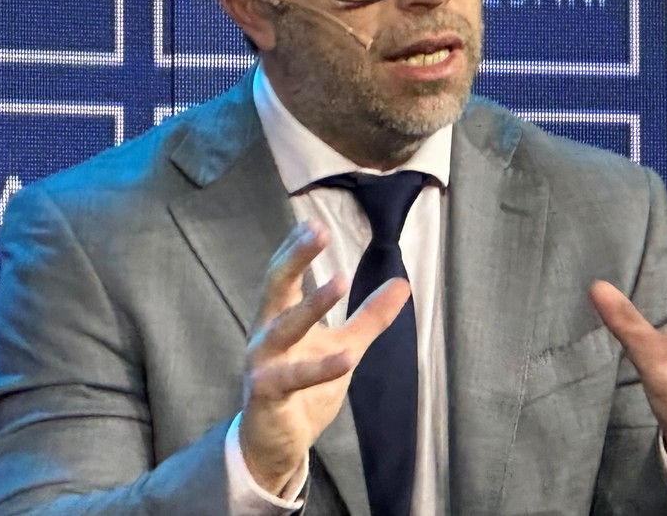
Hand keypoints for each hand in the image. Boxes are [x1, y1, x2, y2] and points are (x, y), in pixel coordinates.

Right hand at [239, 221, 409, 494]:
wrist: (275, 443)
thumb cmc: (302, 388)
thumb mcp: (344, 346)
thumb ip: (370, 317)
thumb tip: (402, 283)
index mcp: (279, 319)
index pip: (284, 276)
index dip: (296, 249)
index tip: (313, 222)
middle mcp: (266, 335)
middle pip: (276, 288)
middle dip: (295, 258)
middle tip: (316, 229)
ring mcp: (264, 364)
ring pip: (284, 328)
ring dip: (312, 304)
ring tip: (340, 280)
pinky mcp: (268, 395)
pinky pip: (294, 378)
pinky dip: (321, 368)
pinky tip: (346, 357)